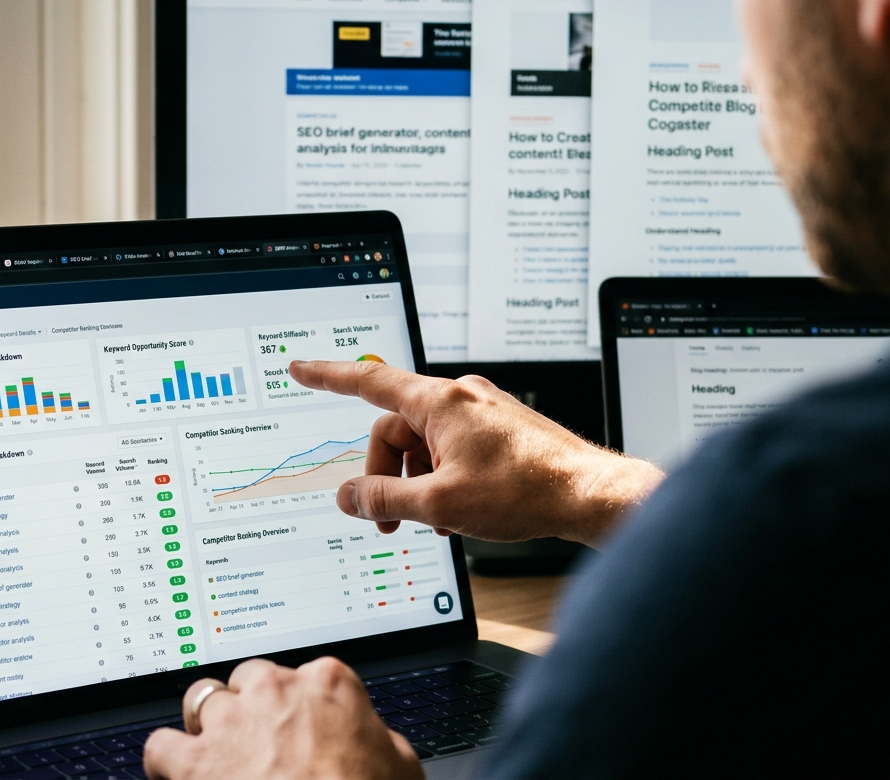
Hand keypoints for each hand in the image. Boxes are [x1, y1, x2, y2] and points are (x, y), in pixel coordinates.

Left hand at [143, 657, 422, 779]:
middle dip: (250, 708)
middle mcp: (274, 691)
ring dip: (208, 727)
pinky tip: (176, 772)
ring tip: (217, 754)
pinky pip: (161, 746)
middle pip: (248, 680)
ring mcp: (232, 722)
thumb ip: (376, 735)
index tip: (296, 724)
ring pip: (202, 701)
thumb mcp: (400, 763)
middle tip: (259, 742)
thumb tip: (375, 739)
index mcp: (327, 682)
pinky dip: (166, 759)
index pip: (301, 674)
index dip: (296, 704)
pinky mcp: (195, 762)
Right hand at [289, 360, 664, 546]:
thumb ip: (384, 500)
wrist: (588, 494)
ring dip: (417, 481)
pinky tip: (455, 513)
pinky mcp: (500, 429)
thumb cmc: (525, 490)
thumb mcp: (438, 504)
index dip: (328, 376)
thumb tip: (349, 497)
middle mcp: (460, 397)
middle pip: (396, 429)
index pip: (369, 382)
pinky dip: (443, 478)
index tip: (301, 368)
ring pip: (425, 443)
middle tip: (387, 521)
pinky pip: (453, 448)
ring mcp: (483, 411)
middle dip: (386, 474)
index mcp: (440, 401)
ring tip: (432, 522)